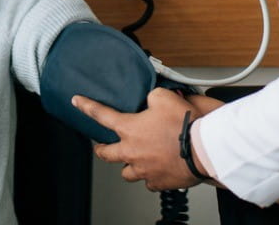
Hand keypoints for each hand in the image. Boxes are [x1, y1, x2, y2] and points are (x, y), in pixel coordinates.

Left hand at [72, 87, 205, 190]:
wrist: (202, 148)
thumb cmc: (185, 124)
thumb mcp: (164, 97)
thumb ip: (151, 96)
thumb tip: (150, 99)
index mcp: (130, 129)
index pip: (100, 114)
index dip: (86, 106)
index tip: (76, 102)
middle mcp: (132, 151)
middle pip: (106, 153)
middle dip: (101, 149)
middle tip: (100, 147)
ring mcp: (144, 169)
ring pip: (126, 172)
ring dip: (128, 165)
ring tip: (134, 160)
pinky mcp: (158, 182)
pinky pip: (149, 182)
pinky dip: (151, 176)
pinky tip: (156, 170)